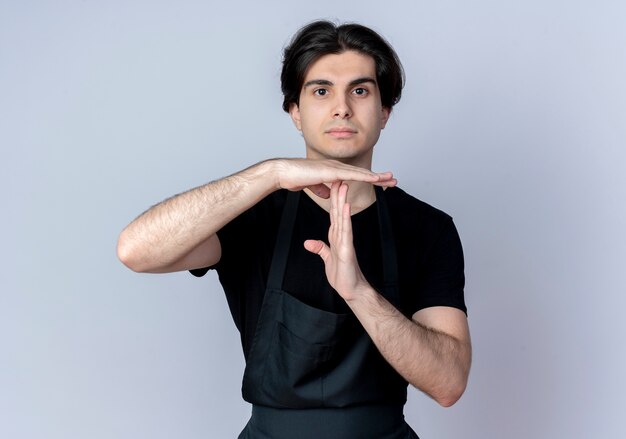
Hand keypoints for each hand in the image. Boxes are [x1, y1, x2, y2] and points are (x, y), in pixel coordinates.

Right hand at [273, 158, 395, 197]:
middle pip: (362, 172)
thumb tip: (328, 194)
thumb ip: (322, 188)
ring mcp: (335, 168)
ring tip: (390, 179)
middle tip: (393, 179)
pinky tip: (376, 178)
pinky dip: (365, 176)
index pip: (355, 175)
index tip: (381, 182)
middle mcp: (336, 167)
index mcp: (332, 171)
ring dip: (377, 176)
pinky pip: (352, 174)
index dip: (369, 178)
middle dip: (379, 176)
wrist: (283, 173)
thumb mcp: (313, 186)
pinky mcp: (332, 171)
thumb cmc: (294, 177)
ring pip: (361, 172)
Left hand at [303, 181, 370, 300]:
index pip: (334, 214)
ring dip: (343, 201)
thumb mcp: (327, 259)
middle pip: (339, 211)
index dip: (332, 200)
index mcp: (337, 237)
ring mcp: (346, 241)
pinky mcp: (347, 249)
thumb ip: (320, 249)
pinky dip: (346, 219)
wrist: (352, 290)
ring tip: (343, 186)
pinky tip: (346, 207)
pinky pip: (346, 231)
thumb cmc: (343, 275)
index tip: (332, 185)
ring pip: (343, 218)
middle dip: (338, 195)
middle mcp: (342, 236)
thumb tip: (308, 242)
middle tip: (339, 177)